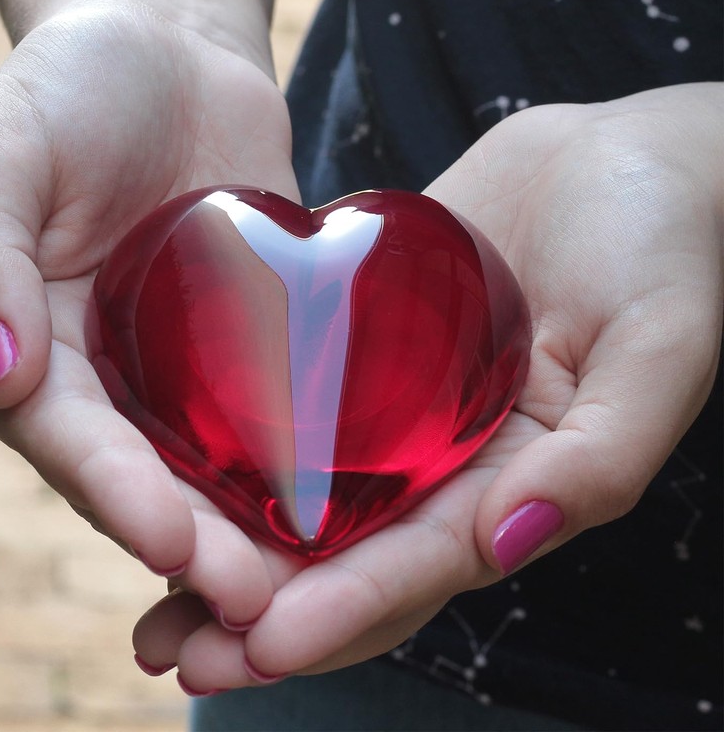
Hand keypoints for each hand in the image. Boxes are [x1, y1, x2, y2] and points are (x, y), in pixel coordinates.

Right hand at [0, 0, 298, 615]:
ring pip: (217, 459)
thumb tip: (0, 372)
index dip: (115, 497)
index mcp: (36, 348)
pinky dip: (305, 450)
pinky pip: (277, 399)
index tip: (172, 545)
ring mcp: (183, 359)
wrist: (167, 51)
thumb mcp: (2, 154)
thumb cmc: (74, 88)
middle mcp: (109, 372)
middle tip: (259, 599)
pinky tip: (350, 493)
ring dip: (257, 521)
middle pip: (149, 475)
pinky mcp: (250, 333)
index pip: (70, 443)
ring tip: (311, 576)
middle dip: (198, 542)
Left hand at [131, 83, 722, 693]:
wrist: (622, 162)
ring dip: (229, 546)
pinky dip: (237, 443)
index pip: (420, 568)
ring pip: (304, 495)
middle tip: (171, 649)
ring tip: (148, 597)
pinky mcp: (364, 341)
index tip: (260, 644)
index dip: (344, 613)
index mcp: (514, 483)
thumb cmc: (664, 247)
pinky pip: (294, 402)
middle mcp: (446, 460)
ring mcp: (400, 405)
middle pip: (346, 557)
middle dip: (262, 613)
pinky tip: (168, 459)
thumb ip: (603, 454)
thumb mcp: (660, 347)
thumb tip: (512, 537)